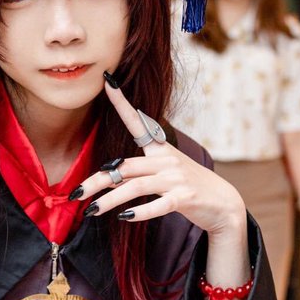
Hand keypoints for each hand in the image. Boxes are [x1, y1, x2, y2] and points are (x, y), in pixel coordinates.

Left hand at [72, 77, 244, 235]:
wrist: (223, 204)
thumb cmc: (187, 188)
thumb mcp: (162, 174)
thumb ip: (135, 174)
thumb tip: (104, 179)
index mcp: (160, 149)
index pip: (137, 122)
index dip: (121, 103)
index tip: (107, 82)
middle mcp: (167, 159)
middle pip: (124, 167)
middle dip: (97, 181)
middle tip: (75, 194)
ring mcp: (176, 178)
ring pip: (136, 186)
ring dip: (111, 200)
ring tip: (91, 211)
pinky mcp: (185, 198)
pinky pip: (159, 204)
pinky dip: (140, 211)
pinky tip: (124, 217)